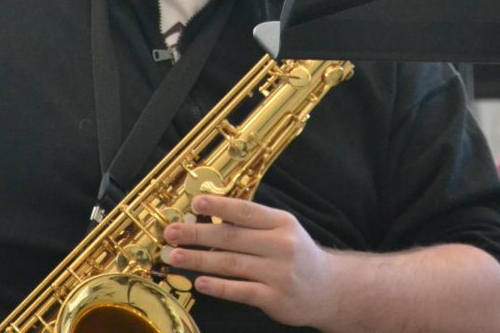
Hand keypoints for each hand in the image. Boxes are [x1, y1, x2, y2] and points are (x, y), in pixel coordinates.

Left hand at [162, 194, 339, 327]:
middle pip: (232, 237)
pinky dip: (218, 286)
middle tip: (171, 232)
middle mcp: (281, 245)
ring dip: (199, 259)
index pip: (245, 211)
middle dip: (197, 234)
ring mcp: (278, 272)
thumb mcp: (283, 231)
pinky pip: (240, 291)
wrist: (328, 288)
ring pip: (231, 263)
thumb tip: (210, 217)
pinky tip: (199, 282)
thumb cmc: (297, 255)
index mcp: (282, 222)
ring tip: (175, 256)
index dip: (219, 206)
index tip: (194, 203)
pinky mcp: (274, 297)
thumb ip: (252, 224)